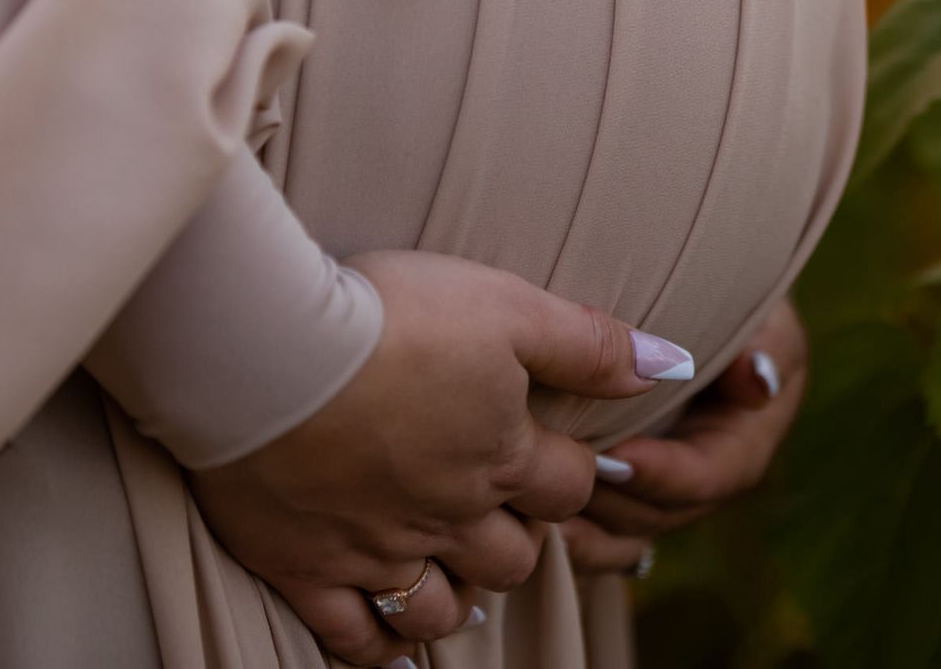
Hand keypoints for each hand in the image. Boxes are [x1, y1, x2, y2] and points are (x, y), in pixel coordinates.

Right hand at [187, 250, 694, 665]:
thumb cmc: (392, 314)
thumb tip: (671, 363)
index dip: (574, 473)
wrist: (268, 352)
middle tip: (505, 514)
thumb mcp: (507, 305)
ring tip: (458, 574)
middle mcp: (449, 515)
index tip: (566, 459)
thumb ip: (588, 344)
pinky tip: (388, 637)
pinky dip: (377, 645)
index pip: (568, 486)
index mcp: (502, 454)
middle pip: (511, 555)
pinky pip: (354, 635)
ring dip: (458, 595)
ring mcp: (376, 549)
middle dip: (519, 537)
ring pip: (441, 606)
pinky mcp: (303, 566)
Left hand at [561, 299, 806, 575]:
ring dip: (586, 525)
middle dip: (615, 503)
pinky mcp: (623, 487)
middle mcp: (707, 473)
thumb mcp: (755, 313)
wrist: (680, 293)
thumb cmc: (722, 293)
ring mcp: (662, 486)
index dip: (666, 473)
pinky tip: (528, 524)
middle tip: (562, 482)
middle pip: (664, 512)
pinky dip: (569, 532)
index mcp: (745, 438)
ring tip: (538, 511)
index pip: (714, 474)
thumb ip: (765, 345)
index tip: (617, 457)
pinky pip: (599, 528)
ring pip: (628, 531)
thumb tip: (759, 383)